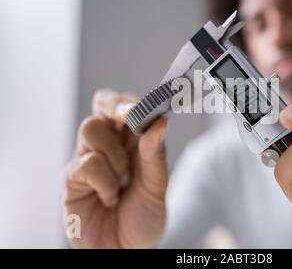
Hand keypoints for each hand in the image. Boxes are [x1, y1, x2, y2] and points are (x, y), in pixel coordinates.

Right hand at [63, 89, 167, 247]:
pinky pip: (86, 164)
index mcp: (129, 141)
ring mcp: (86, 159)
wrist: (126, 250)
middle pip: (102, 107)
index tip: (143, 107)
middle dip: (118, 111)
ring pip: (91, 129)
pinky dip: (105, 182)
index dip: (129, 101)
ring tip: (123, 180)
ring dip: (115, 154)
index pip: (122, 106)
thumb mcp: (157, 187)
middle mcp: (107, 146)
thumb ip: (156, 156)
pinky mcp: (72, 180)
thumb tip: (159, 123)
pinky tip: (110, 198)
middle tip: (130, 121)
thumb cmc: (142, 217)